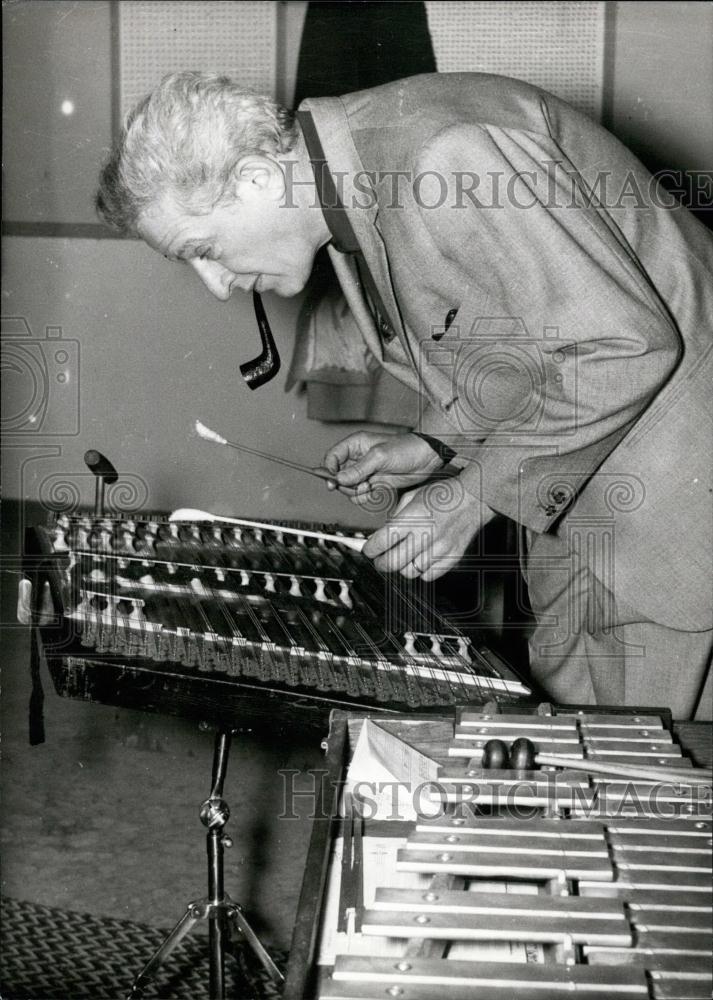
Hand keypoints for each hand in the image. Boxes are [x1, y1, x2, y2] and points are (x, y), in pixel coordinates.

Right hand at [323, 432, 442, 502]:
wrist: (427, 459)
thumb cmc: (406, 448)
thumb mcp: (380, 456)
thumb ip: (358, 469)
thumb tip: (340, 478)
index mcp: (355, 445)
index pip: (332, 457)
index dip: (329, 470)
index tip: (333, 482)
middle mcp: (358, 459)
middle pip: (338, 476)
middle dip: (346, 484)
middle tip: (360, 485)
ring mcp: (366, 472)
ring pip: (349, 488)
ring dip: (358, 492)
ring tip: (371, 487)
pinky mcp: (375, 483)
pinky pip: (362, 494)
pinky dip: (367, 496)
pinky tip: (377, 491)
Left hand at [362, 481, 494, 580]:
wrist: (473, 498)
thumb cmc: (442, 495)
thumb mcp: (412, 496)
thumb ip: (395, 516)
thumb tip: (380, 535)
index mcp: (412, 518)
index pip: (381, 542)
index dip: (370, 550)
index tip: (369, 550)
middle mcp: (425, 535)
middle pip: (392, 562)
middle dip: (380, 563)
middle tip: (379, 559)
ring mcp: (439, 549)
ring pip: (408, 572)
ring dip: (400, 567)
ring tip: (401, 558)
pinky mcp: (451, 558)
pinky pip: (427, 576)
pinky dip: (420, 571)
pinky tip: (420, 560)